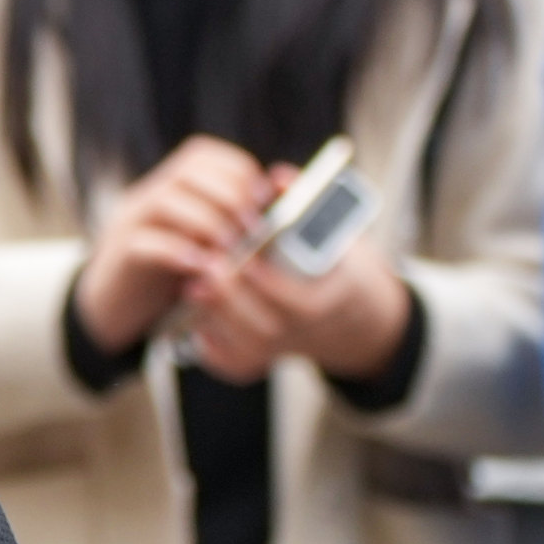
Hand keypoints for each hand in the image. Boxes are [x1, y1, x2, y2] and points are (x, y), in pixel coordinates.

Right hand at [72, 136, 274, 357]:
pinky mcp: (121, 255)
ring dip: (207, 222)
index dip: (238, 171)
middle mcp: (151, 194)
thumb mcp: (209, 242)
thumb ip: (240, 222)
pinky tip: (201, 268)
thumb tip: (285, 196)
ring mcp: (132, 222)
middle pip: (188, 171)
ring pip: (166, 199)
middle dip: (229, 196)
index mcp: (173, 185)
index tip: (264, 200)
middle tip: (253, 229)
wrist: (119, 306)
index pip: (203, 155)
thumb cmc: (176, 272)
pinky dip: (178, 252)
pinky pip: (145, 243)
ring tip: (231, 250)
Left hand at [179, 164, 411, 383]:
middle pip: (268, 330)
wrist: (349, 311)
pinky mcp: (266, 358)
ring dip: (219, 318)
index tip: (245, 261)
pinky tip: (197, 321)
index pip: (301, 303)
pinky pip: (237, 365)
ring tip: (194, 286)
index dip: (270, 284)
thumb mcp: (336, 231)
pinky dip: (215, 349)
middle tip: (207, 268)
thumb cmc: (336, 262)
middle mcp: (309, 330)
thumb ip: (306, 203)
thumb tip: (278, 179)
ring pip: (249, 348)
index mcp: (332, 297)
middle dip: (234, 300)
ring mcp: (286, 347)